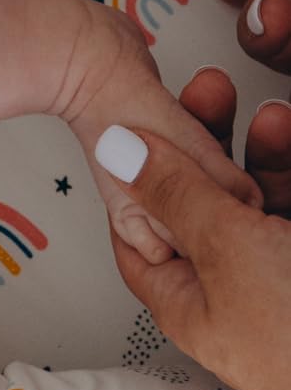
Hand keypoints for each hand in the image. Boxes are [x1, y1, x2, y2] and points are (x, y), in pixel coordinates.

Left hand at [97, 0, 290, 389]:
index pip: (139, 233)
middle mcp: (234, 289)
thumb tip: (115, 150)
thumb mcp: (226, 251)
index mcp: (190, 300)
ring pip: (259, 197)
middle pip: (202, 201)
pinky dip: (290, 166)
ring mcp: (279, 275)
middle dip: (207, 140)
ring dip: (262, 150)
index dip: (133, 175)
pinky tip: (288, 132)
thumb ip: (174, 194)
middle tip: (212, 90)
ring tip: (271, 115)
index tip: (137, 121)